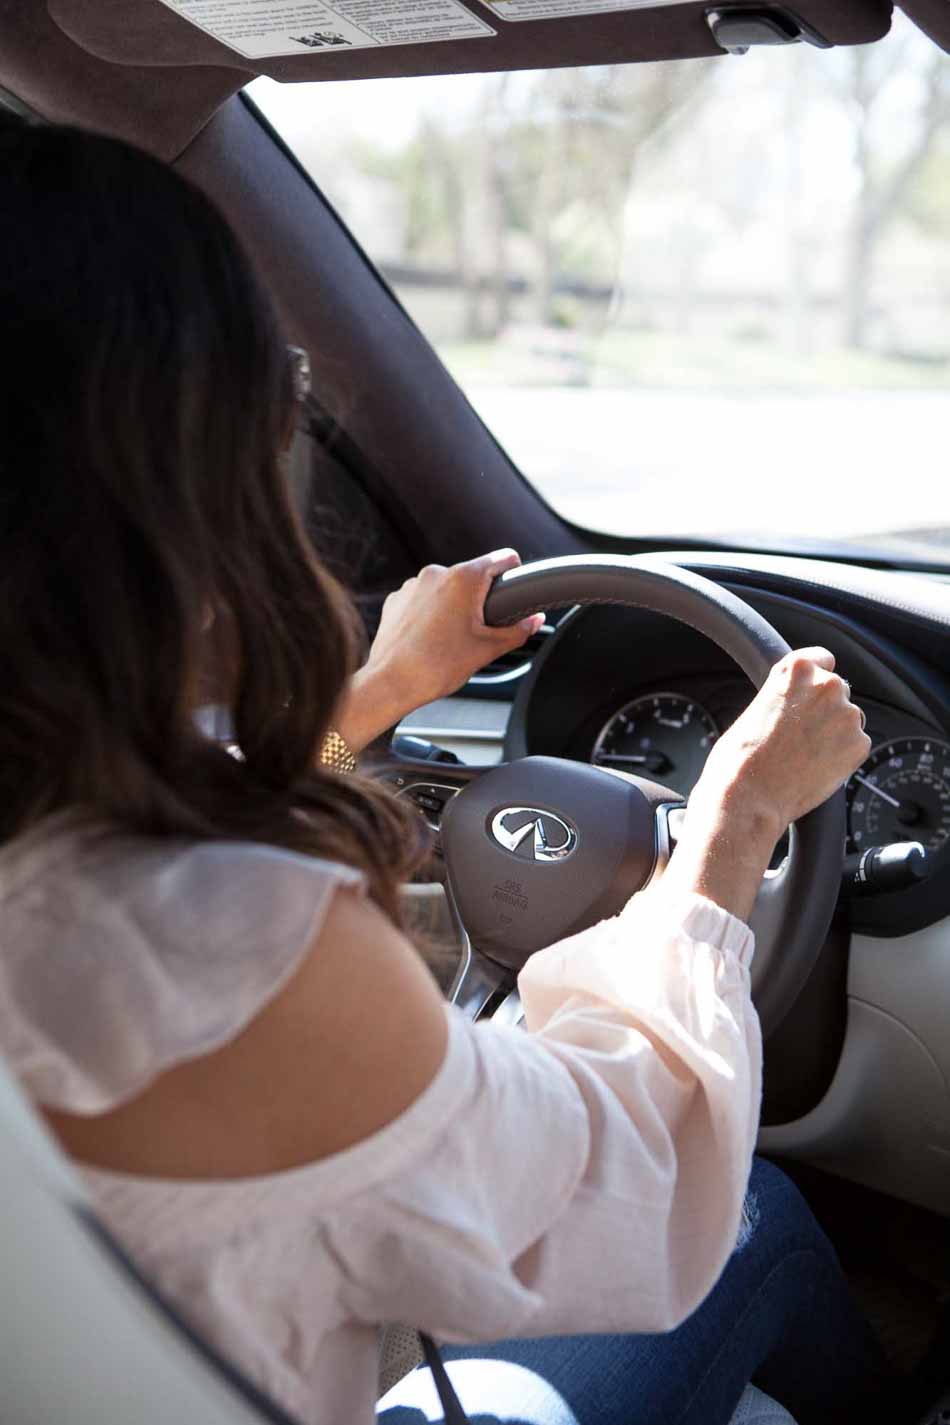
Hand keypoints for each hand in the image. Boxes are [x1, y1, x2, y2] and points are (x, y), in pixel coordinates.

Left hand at [336, 550, 543, 752]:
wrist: (391, 682)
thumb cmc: (436, 666)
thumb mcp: (487, 649)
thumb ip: (517, 630)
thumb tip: (535, 620)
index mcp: (463, 579)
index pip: (501, 558)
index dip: (514, 571)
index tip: (515, 585)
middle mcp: (436, 574)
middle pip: (472, 576)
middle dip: (479, 599)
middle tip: (479, 630)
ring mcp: (412, 586)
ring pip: (445, 589)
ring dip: (453, 606)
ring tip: (451, 638)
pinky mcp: (396, 600)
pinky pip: (423, 599)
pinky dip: (430, 613)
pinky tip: (430, 639)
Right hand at [696, 647, 869, 833]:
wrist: (749, 794)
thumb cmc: (741, 756)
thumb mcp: (757, 707)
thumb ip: (785, 695)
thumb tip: (798, 704)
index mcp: (797, 669)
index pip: (823, 659)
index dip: (817, 677)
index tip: (813, 691)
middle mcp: (827, 685)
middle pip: (837, 692)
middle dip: (824, 710)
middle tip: (801, 734)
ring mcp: (847, 714)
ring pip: (848, 720)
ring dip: (834, 733)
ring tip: (805, 755)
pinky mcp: (859, 744)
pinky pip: (855, 745)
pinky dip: (842, 756)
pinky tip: (817, 767)